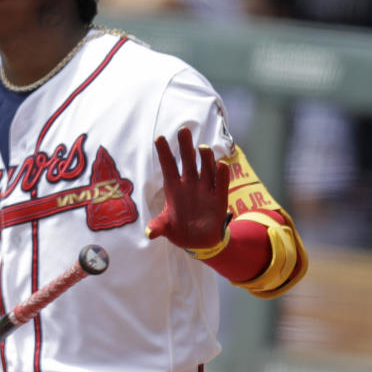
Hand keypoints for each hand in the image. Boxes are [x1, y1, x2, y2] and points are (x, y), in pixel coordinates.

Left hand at [147, 127, 230, 254]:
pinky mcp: (219, 197)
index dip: (164, 152)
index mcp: (173, 187)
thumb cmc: (178, 229)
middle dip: (185, 146)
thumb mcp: (165, 227)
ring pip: (206, 167)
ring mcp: (205, 189)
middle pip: (188, 161)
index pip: (168, 166)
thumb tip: (149, 232)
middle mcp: (189, 184)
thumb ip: (157, 227)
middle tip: (183, 130)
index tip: (159, 138)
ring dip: (205, 157)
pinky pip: (221, 182)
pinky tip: (221, 165)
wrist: (197, 241)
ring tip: (202, 148)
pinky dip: (221, 174)